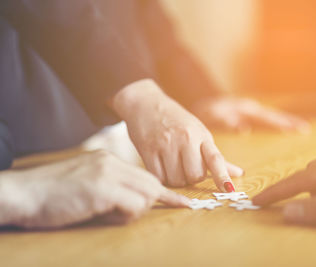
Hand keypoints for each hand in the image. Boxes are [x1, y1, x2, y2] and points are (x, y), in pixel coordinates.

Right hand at [0, 150, 188, 228]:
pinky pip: (133, 204)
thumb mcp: (86, 182)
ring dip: (135, 211)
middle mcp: (111, 162)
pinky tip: (103, 213)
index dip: (165, 193)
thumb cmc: (53, 194)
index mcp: (108, 159)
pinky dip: (125, 215)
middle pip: (151, 184)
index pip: (146, 175)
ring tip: (108, 213)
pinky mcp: (102, 189)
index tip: (184, 203)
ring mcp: (107, 174)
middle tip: (133, 213)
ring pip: (147, 194)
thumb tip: (135, 202)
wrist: (23, 193)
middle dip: (151, 203)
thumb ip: (111, 186)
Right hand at [112, 79, 243, 190]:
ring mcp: (166, 144)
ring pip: (177, 180)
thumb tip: (239, 173)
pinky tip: (161, 166)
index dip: (222, 176)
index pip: (215, 159)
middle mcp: (185, 138)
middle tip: (185, 166)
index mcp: (201, 135)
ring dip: (175, 179)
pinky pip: (159, 177)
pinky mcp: (148, 150)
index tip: (228, 189)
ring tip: (171, 164)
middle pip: (194, 176)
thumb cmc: (176, 120)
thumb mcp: (198, 132)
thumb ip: (215, 156)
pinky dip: (161, 177)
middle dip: (191, 177)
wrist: (146, 103)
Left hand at [191, 97, 308, 131]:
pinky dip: (279, 123)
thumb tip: (242, 129)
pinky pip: (267, 119)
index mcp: (243, 108)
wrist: (201, 107)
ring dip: (287, 121)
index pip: (265, 116)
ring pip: (272, 116)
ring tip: (303, 129)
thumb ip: (223, 122)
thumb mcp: (210, 117)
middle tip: (305, 129)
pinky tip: (289, 128)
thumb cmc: (205, 113)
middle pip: (272, 115)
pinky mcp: (250, 116)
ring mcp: (251, 111)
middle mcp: (250, 108)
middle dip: (289, 121)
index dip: (279, 123)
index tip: (292, 130)